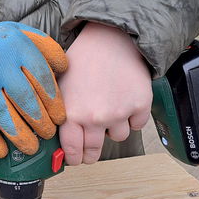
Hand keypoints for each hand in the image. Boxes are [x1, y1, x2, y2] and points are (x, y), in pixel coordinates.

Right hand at [0, 19, 67, 157]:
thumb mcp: (19, 32)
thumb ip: (44, 46)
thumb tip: (63, 69)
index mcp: (16, 46)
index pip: (42, 77)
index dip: (54, 101)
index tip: (60, 117)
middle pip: (26, 99)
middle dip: (41, 122)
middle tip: (49, 133)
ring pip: (4, 115)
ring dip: (21, 136)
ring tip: (32, 147)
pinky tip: (2, 151)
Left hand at [57, 22, 151, 164]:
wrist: (112, 39)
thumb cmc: (84, 58)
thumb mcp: (61, 83)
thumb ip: (60, 110)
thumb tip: (59, 137)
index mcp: (71, 112)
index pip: (71, 150)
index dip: (73, 158)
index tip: (74, 159)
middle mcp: (94, 117)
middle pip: (94, 151)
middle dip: (90, 154)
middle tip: (90, 151)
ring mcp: (119, 113)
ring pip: (117, 137)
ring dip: (113, 128)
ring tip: (109, 108)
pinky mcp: (140, 106)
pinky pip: (136, 125)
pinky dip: (132, 117)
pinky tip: (124, 100)